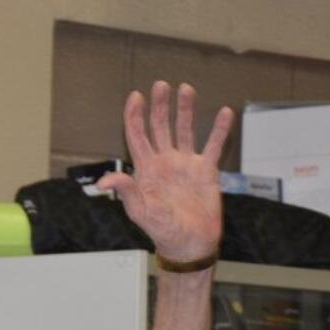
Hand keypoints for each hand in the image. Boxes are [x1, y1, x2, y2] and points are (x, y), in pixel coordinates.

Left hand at [95, 81, 232, 265]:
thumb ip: (125, 190)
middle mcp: (165, 162)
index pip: (137, 136)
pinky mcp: (206, 171)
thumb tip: (105, 180)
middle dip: (159, 106)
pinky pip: (214, 145)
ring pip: (185, 130)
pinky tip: (225, 113)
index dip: (134, 116)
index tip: (135, 96)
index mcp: (146, 169)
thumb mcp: (140, 211)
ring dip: (185, 110)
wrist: (190, 244)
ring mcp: (185, 164)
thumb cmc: (163, 231)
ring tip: (186, 89)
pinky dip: (220, 130)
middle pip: (160, 127)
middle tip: (161, 85)